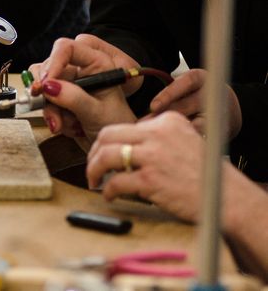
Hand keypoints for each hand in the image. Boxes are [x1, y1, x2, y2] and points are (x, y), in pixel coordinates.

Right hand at [30, 35, 136, 141]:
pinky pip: (44, 103)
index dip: (53, 62)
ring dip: (49, 109)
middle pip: (49, 68)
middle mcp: (80, 71)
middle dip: (47, 93)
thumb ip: (74, 98)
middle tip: (52, 112)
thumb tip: (48, 87)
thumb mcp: (97, 112)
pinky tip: (66, 127)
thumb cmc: (116, 124)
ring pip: (43, 87)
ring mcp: (68, 85)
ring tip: (62, 125)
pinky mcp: (60, 99)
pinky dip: (51, 117)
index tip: (46, 84)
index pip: (67, 49)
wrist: (115, 146)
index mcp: (95, 63)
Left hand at [87, 112, 204, 221]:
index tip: (103, 154)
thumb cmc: (203, 173)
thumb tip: (125, 146)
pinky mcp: (151, 179)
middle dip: (93, 152)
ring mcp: (153, 155)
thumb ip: (157, 137)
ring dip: (93, 170)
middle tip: (92, 167)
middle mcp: (157, 133)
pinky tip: (110, 196)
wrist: (225, 196)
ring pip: (106, 155)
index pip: (123, 126)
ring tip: (94, 180)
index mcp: (165, 120)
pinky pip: (116, 182)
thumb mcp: (183, 139)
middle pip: (108, 135)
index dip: (107, 142)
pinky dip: (108, 190)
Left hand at [149, 69, 241, 137]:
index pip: (184, 83)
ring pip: (195, 123)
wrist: (227, 107)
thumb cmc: (195, 95)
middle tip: (147, 126)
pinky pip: (202, 136)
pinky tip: (175, 146)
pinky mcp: (221, 129)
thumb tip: (148, 113)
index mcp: (200, 78)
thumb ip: (169, 96)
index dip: (168, 95)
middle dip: (165, 116)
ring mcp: (218, 111)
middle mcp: (211, 93)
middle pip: (187, 105)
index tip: (153, 107)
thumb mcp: (185, 87)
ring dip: (177, 131)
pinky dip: (188, 140)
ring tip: (159, 138)